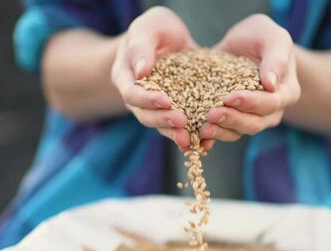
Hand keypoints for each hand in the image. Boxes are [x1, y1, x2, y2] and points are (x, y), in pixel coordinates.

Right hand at [111, 7, 197, 149]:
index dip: (147, 99)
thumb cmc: (155, 29)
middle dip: (163, 121)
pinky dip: (192, 135)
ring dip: (175, 134)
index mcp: (125, 77)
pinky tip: (205, 142)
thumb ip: (142, 46)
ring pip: (162, 126)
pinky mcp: (175, 111)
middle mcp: (138, 97)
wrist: (168, 38)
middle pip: (146, 115)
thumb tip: (142, 71)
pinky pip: (180, 127)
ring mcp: (156, 107)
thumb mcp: (148, 27)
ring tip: (190, 140)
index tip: (165, 100)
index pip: (132, 94)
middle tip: (181, 123)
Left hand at [199, 15, 300, 147]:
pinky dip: (210, 137)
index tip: (230, 97)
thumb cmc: (261, 37)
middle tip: (212, 114)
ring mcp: (250, 118)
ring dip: (220, 132)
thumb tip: (271, 84)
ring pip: (237, 132)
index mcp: (285, 93)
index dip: (250, 103)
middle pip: (254, 123)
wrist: (243, 43)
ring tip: (203, 128)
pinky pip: (222, 133)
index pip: (270, 103)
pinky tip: (198, 138)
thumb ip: (276, 58)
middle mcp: (270, 112)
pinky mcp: (230, 120)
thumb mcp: (273, 37)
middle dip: (232, 120)